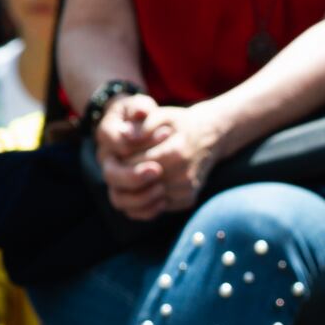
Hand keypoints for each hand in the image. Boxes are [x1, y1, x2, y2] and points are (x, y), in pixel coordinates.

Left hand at [98, 102, 224, 219]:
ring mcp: (186, 190)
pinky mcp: (187, 200)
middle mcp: (184, 175)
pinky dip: (144, 200)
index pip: (133, 165)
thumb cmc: (179, 124)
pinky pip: (155, 209)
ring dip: (131, 189)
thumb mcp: (162, 115)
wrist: (208, 138)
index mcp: (176, 153)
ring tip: (129, 173)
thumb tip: (123, 135)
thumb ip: (141, 124)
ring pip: (144, 201)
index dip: (118, 161)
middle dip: (122, 176)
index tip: (116, 154)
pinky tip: (144, 184)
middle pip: (137, 186)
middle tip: (118, 165)